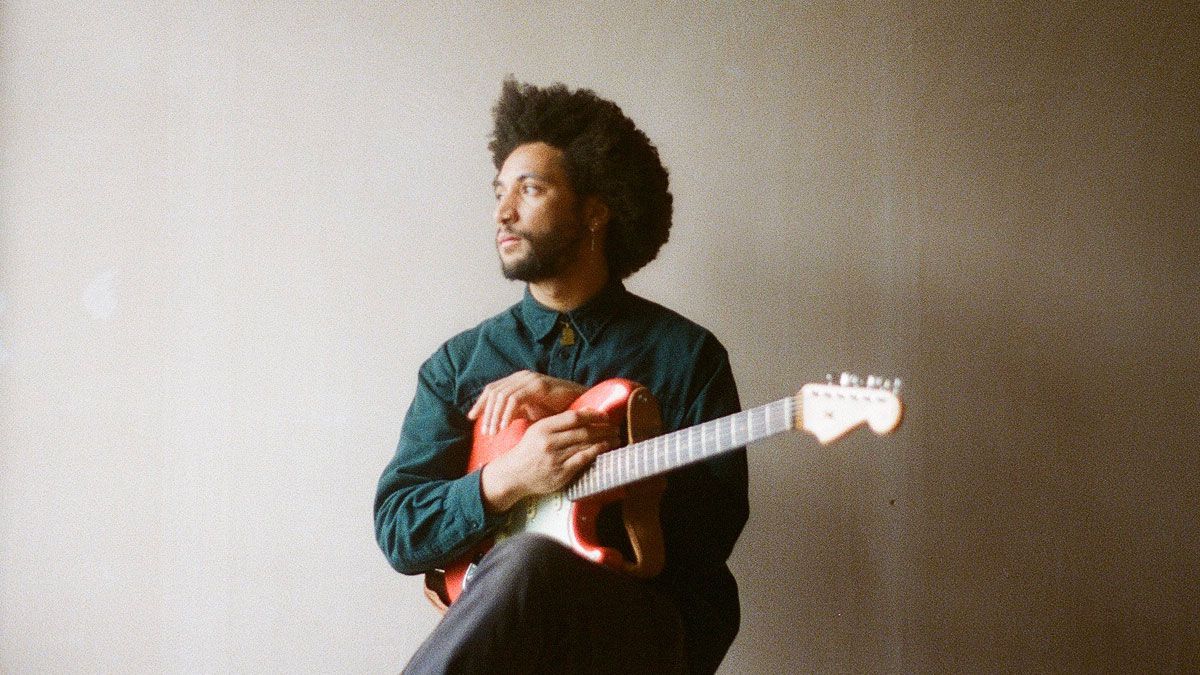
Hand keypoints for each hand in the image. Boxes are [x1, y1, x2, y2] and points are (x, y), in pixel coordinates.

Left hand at [467, 370, 587, 434]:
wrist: (581, 407)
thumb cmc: (556, 411)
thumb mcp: (530, 411)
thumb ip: (513, 412)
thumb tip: (494, 421)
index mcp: (517, 381)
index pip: (492, 389)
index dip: (480, 403)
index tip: (472, 418)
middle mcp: (522, 377)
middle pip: (494, 392)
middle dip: (486, 413)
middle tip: (486, 432)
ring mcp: (530, 379)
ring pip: (502, 395)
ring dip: (495, 415)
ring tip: (493, 433)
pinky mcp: (538, 386)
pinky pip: (515, 399)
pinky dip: (507, 414)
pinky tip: (505, 427)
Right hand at [479, 408, 617, 512]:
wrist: (512, 474)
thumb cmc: (529, 450)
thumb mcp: (538, 430)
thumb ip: (560, 422)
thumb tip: (587, 410)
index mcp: (543, 428)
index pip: (573, 417)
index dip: (593, 415)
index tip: (605, 416)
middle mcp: (549, 442)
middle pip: (582, 431)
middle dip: (603, 429)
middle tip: (616, 427)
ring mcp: (554, 458)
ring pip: (584, 445)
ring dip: (604, 440)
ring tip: (615, 438)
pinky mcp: (560, 473)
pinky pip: (582, 460)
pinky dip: (596, 453)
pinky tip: (604, 449)